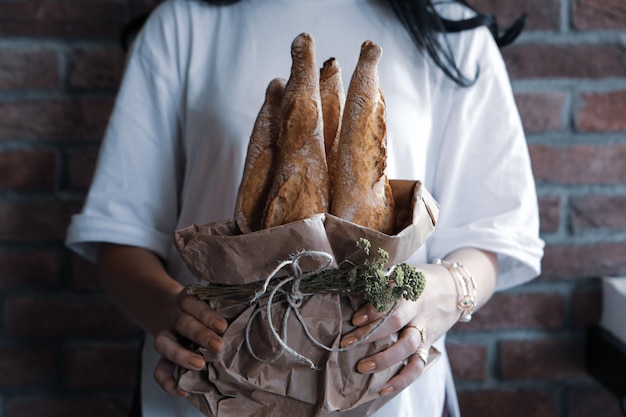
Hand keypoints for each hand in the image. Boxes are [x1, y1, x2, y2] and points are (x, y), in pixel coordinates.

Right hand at [153, 289, 227, 396]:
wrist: (168, 307)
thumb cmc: (200, 307)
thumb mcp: (209, 301)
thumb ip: (223, 308)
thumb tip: (248, 321)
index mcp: (187, 300)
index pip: (194, 304)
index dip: (207, 316)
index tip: (223, 327)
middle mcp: (174, 316)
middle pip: (183, 323)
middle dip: (201, 335)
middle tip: (218, 347)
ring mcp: (165, 335)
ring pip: (163, 344)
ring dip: (181, 355)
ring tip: (200, 365)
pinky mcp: (161, 355)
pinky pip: (158, 368)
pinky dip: (167, 380)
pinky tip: (182, 389)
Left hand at [340, 263, 459, 395]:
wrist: (456, 289)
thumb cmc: (420, 280)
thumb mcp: (404, 272)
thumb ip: (382, 282)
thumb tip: (351, 288)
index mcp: (409, 288)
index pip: (390, 298)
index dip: (373, 309)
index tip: (355, 319)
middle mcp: (418, 309)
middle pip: (396, 322)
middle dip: (370, 334)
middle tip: (347, 343)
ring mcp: (425, 328)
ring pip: (407, 346)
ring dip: (384, 359)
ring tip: (362, 367)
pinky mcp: (428, 344)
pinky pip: (418, 365)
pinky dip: (403, 379)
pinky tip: (384, 389)